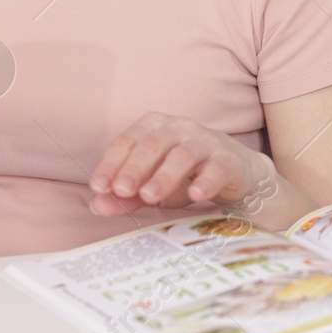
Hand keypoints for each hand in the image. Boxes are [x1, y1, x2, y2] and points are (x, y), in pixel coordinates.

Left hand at [89, 113, 274, 217]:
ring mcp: (205, 141)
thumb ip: (126, 196)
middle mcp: (178, 127)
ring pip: (182, 155)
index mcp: (154, 127)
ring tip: (149, 196)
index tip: (98, 187)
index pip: (127, 141)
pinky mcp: (228, 158)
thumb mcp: (152, 186)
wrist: (234, 173)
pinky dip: (205, 181)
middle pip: (152, 144)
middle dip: (134, 168)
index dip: (110, 164)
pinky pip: (216, 168)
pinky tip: (195, 195)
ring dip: (164, 176)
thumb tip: (97, 205)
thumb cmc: (186, 175)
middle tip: (120, 190)